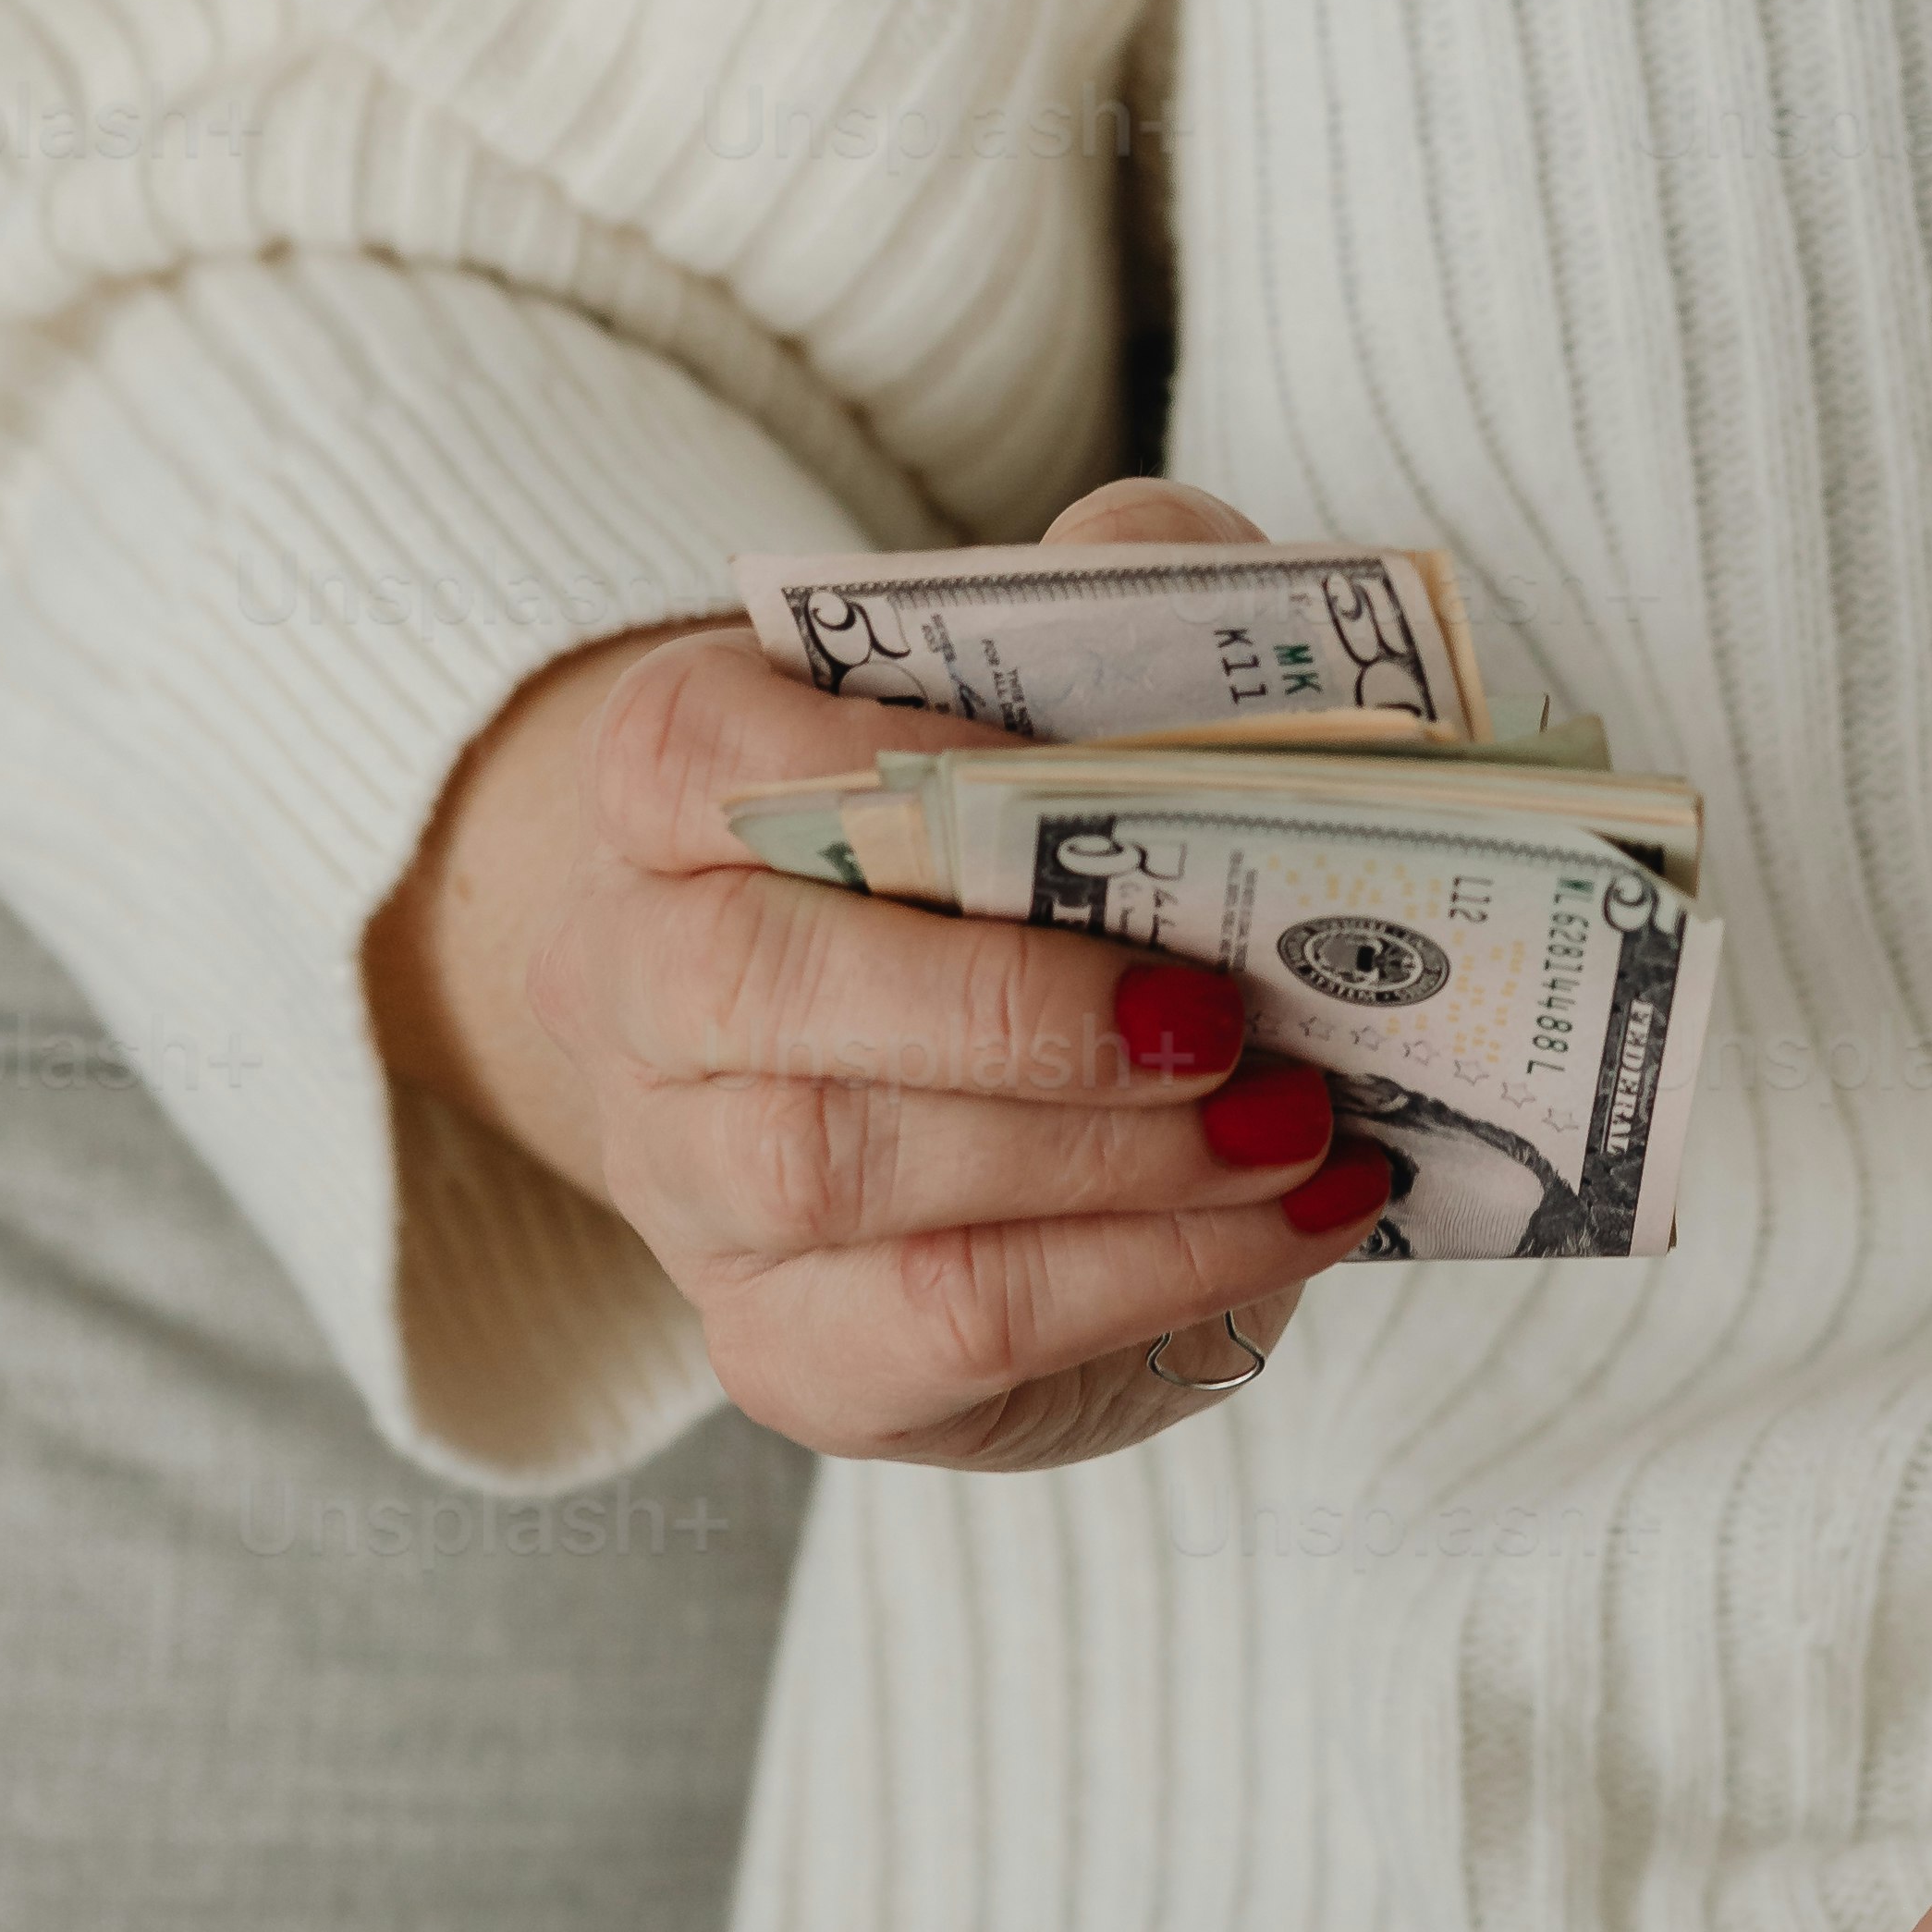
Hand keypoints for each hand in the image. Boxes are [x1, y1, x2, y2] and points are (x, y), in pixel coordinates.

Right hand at [366, 478, 1391, 1469]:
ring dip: (1101, 1158)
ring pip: (837, 1175)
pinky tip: (1293, 1222)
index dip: (864, 758)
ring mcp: (693, 1192)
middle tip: (1213, 1010)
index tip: (1060, 780)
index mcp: (670, 793)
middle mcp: (635, 992)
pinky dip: (1138, 1280)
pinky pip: (937, 1330)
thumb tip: (1172, 579)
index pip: (694, 752)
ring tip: (1296, 1123)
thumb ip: (1123, 584)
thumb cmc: (1019, 852)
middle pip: (746, 987)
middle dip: (999, 1005)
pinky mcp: (795, 1352)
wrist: (947, 1076)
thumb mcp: (1076, 680)